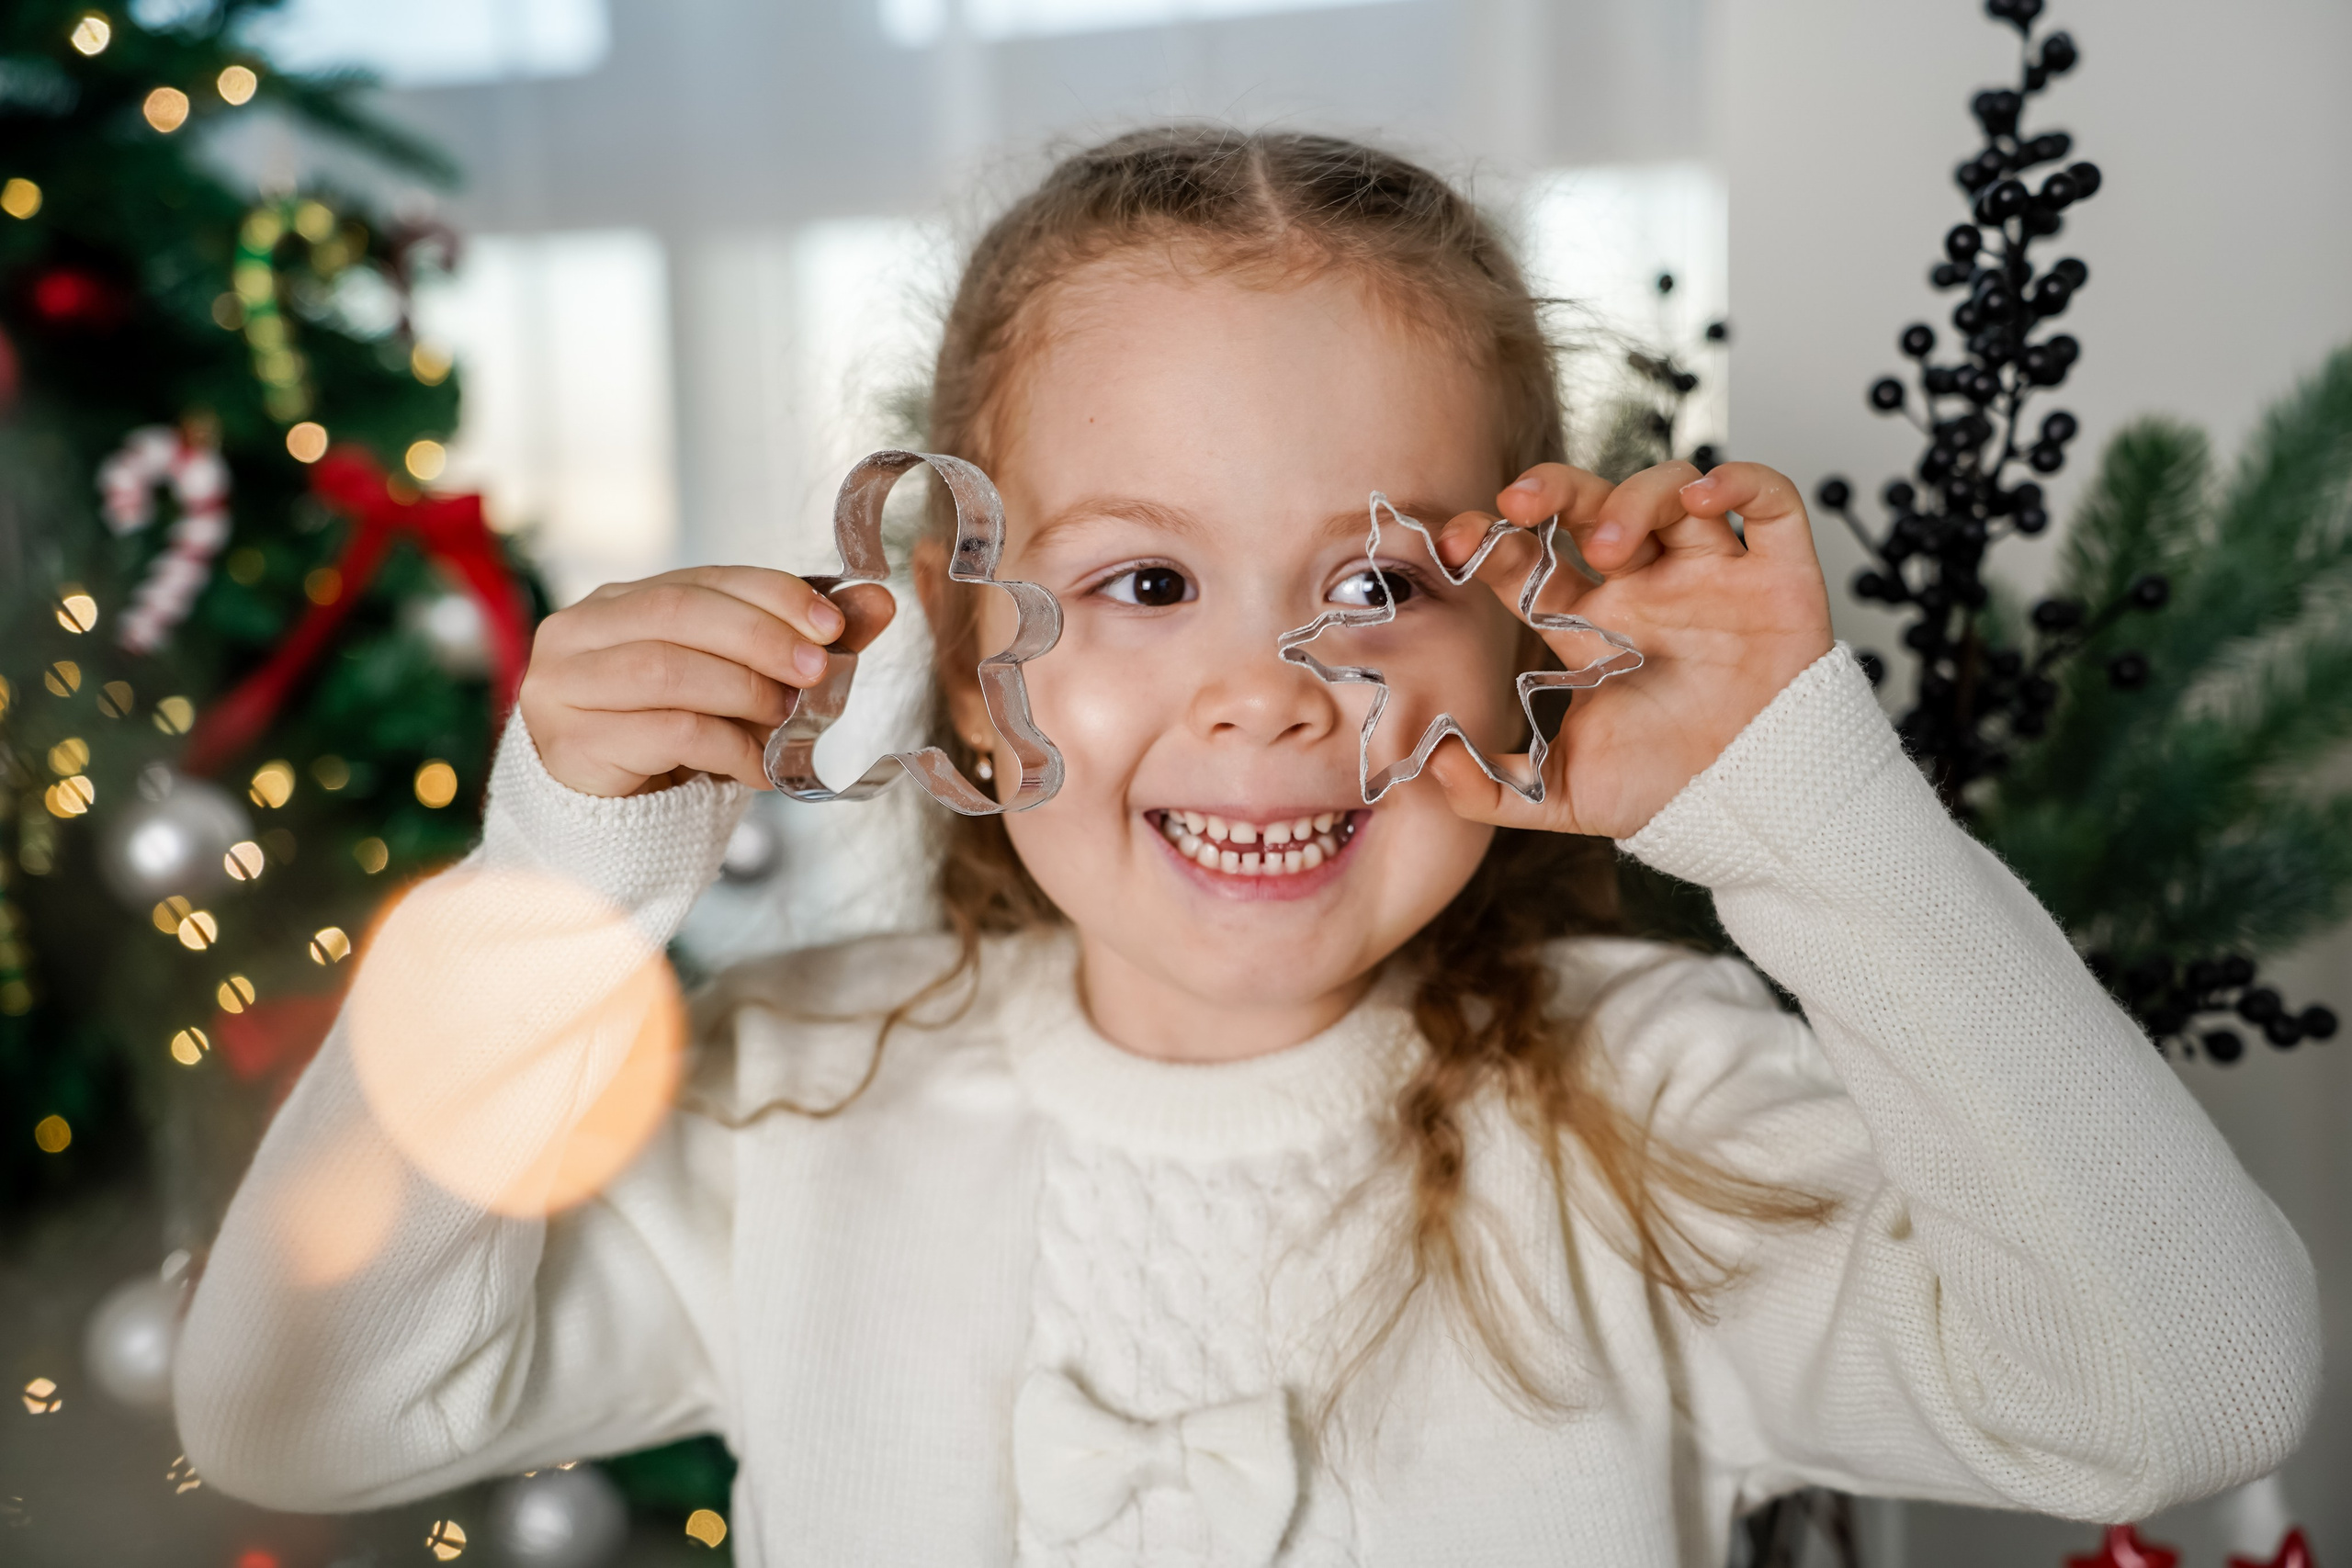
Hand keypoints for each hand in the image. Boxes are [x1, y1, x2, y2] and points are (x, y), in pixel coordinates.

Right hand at [518, 566, 894, 797]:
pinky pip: (665, 733)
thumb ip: (800, 641)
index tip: (833, 623)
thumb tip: (877, 602)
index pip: (703, 580)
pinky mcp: (573, 742)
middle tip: (817, 669)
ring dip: (744, 691)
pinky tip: (759, 768)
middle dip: (761, 638)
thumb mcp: (739, 684)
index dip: (772, 595)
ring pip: (668, 670)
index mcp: (620, 602)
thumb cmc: (674, 740)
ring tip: (788, 720)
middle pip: (680, 613)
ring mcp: (566, 685)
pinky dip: (727, 747)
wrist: (615, 818)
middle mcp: (582, 631)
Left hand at [1424, 460, 1832, 839]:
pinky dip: (1741, 480)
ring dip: (1636, 498)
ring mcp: (1712, 575)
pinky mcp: (1778, 575)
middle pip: (1595, 505)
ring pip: (1673, 490)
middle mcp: (1647, 589)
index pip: (1535, 561)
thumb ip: (1493, 788)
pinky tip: (1706, 499)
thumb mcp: (1564, 796)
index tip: (1457, 542)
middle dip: (1555, 489)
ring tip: (1612, 547)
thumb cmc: (1668, 793)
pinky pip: (1769, 500)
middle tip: (1520, 502)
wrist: (1755, 810)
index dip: (1494, 542)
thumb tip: (1431, 761)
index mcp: (1593, 626)